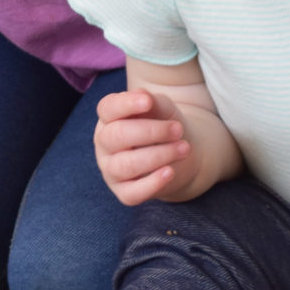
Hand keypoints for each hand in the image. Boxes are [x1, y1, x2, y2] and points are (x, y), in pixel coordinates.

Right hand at [94, 88, 197, 205]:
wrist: (180, 151)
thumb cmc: (164, 123)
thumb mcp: (162, 107)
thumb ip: (153, 101)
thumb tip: (143, 96)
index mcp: (109, 117)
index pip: (107, 108)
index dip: (125, 104)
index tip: (148, 101)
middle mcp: (105, 144)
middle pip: (116, 136)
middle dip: (150, 132)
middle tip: (178, 129)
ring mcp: (111, 170)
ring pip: (125, 165)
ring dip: (158, 156)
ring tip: (184, 148)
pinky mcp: (123, 192)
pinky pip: (132, 194)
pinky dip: (152, 184)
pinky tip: (170, 172)